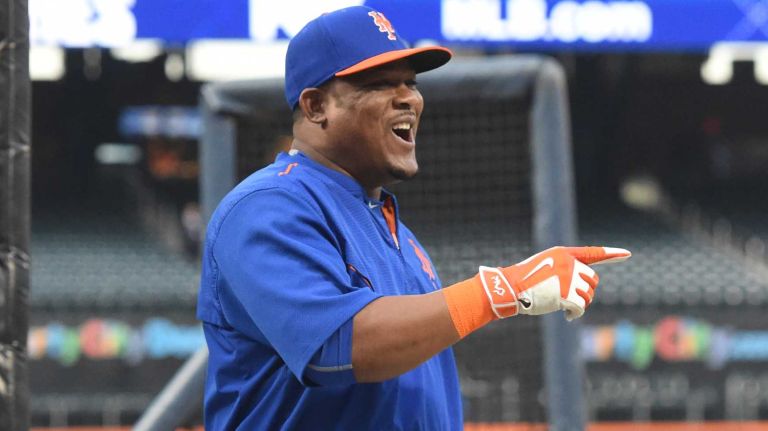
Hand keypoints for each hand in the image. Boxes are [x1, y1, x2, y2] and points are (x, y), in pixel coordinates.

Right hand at [477, 246, 630, 320]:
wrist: (510, 288)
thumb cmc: (524, 281)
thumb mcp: (545, 267)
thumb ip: (564, 269)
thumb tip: (585, 285)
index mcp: (563, 253)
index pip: (592, 253)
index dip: (611, 254)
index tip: (627, 254)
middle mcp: (568, 263)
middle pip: (592, 280)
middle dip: (585, 292)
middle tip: (570, 300)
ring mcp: (568, 278)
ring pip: (588, 295)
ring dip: (580, 304)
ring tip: (566, 307)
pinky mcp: (565, 293)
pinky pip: (581, 307)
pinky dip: (576, 314)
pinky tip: (568, 316)